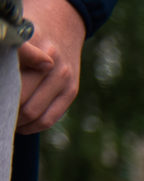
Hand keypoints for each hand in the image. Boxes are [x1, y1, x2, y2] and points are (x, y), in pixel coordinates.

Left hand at [16, 0, 85, 133]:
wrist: (63, 24)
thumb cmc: (29, 33)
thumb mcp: (15, 38)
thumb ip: (11, 61)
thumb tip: (3, 92)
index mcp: (28, 44)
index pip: (9, 75)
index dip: (3, 92)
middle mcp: (48, 59)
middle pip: (18, 96)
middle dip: (5, 109)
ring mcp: (62, 75)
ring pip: (33, 112)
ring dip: (16, 121)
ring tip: (7, 121)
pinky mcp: (71, 90)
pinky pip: (49, 118)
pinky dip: (32, 127)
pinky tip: (21, 126)